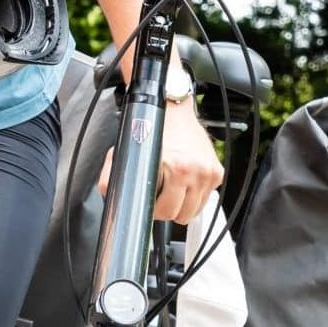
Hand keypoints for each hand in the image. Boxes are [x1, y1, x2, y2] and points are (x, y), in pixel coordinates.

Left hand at [98, 101, 223, 224]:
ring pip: (195, 212)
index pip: (165, 211)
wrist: (172, 111)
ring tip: (171, 191)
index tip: (148, 204)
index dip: (152, 211)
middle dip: (167, 211)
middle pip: (181, 216)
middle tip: (158, 197)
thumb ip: (112, 177)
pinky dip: (194, 197)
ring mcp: (209, 173)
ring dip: (182, 206)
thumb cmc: (150, 129)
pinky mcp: (217, 173)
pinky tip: (184, 184)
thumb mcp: (124, 151)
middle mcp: (196, 171)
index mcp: (177, 168)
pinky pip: (205, 200)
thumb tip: (110, 198)